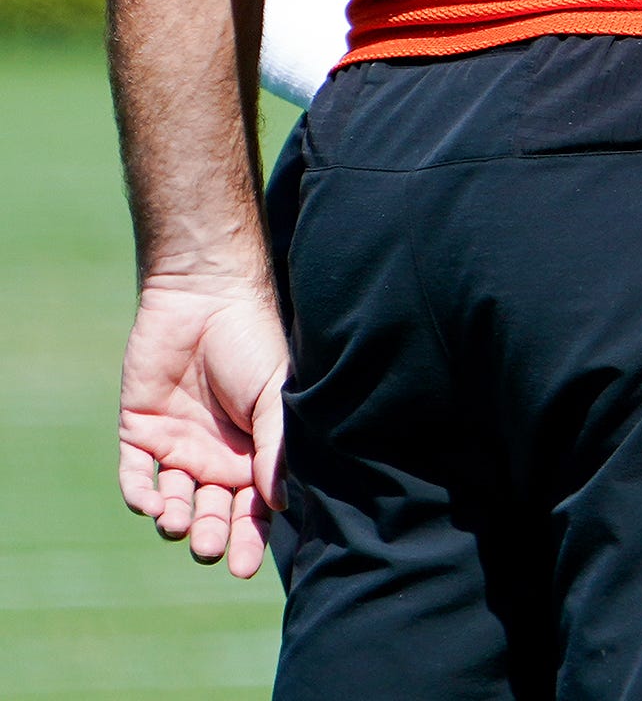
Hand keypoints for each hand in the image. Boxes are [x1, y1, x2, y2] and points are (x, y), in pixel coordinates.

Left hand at [119, 274, 287, 578]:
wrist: (205, 299)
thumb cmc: (254, 344)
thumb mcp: (278, 397)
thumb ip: (278, 449)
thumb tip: (281, 506)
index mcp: (256, 454)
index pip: (255, 509)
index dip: (252, 539)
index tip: (246, 568)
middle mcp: (217, 458)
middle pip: (212, 513)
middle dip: (211, 535)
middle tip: (209, 548)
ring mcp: (177, 447)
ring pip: (172, 502)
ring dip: (174, 519)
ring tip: (177, 524)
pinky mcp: (140, 433)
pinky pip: (134, 476)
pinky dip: (139, 495)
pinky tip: (149, 504)